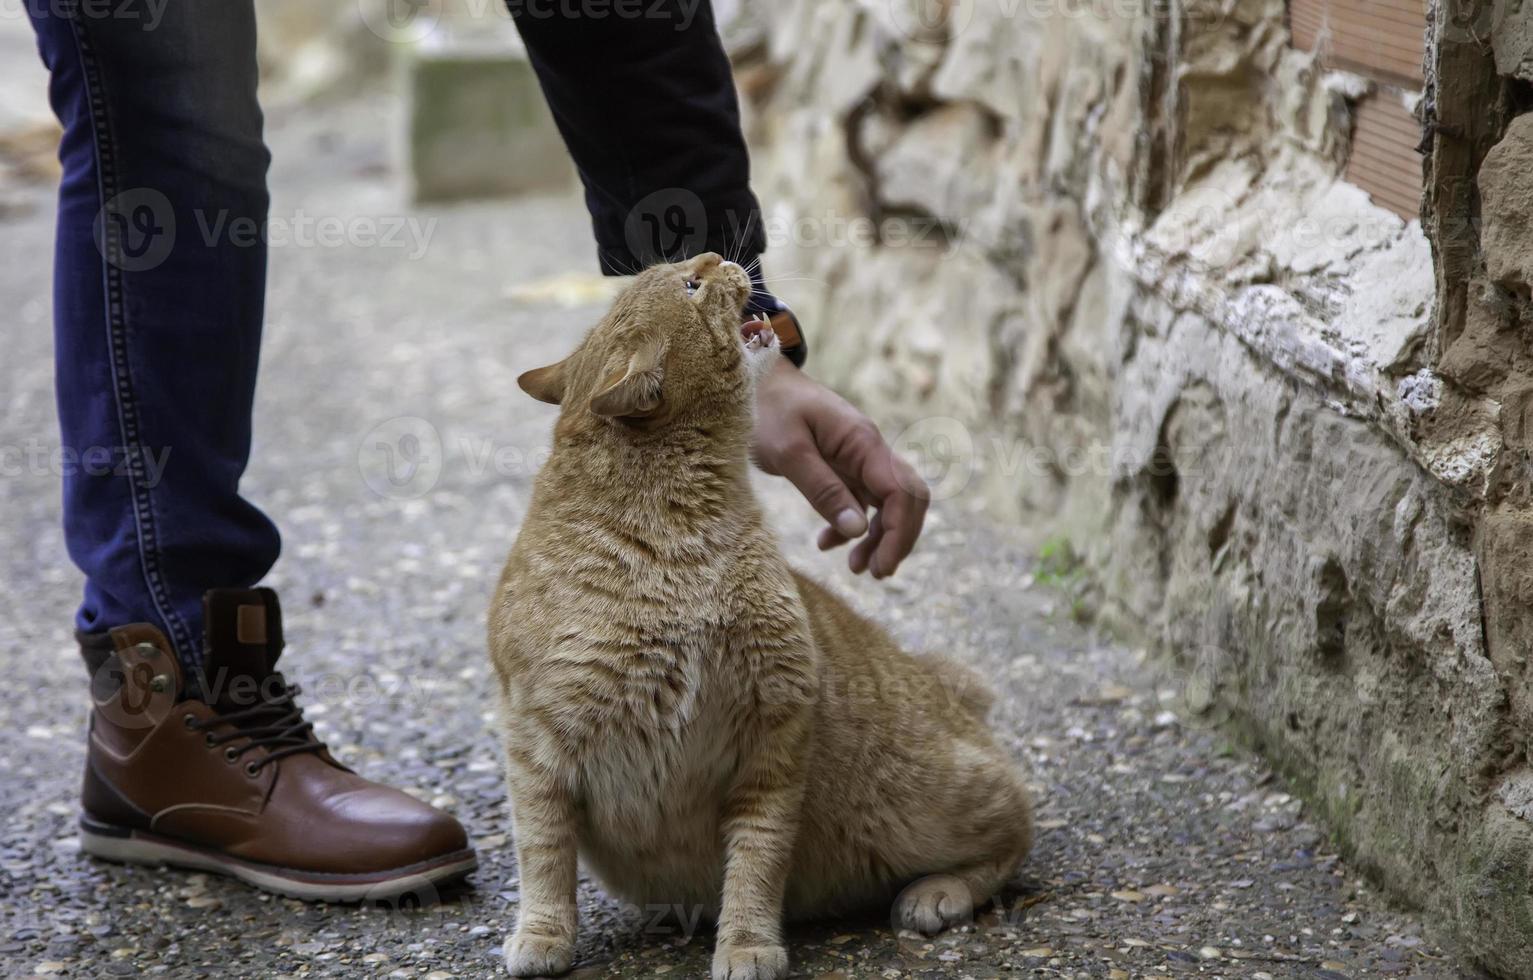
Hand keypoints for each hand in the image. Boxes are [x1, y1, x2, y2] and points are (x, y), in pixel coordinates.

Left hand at [751, 359, 928, 577]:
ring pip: (887, 502)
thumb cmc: (766, 409)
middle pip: (907, 498)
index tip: (880, 567)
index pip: (902, 492)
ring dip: (879, 537)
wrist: (753, 380)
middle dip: (899, 538)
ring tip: (858, 568)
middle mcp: (869, 449)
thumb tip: (859, 530)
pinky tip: (828, 544)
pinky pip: (861, 499)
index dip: (899, 533)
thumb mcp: (788, 452)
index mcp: (863, 442)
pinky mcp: (842, 465)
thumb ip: (823, 490)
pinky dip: (852, 525)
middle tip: (876, 573)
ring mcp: (858, 457)